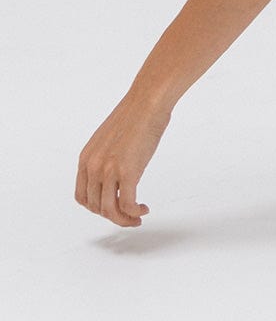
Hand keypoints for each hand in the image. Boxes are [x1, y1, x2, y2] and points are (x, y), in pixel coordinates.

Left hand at [75, 93, 170, 227]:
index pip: (83, 197)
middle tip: (130, 215)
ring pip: (110, 210)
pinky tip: (143, 208)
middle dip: (114, 215)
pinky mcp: (127, 172)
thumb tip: (115, 173)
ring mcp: (109, 170)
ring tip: (138, 216)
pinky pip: (127, 204)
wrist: (147, 101)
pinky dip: (134, 212)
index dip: (97, 208)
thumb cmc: (135, 114)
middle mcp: (93, 167)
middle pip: (97, 207)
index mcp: (86, 158)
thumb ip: (105, 158)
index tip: (113, 208)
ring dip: (124, 219)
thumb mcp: (109, 139)